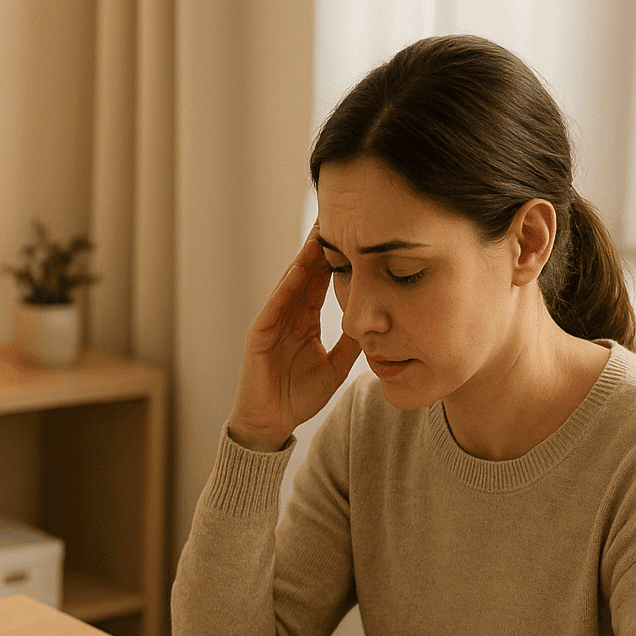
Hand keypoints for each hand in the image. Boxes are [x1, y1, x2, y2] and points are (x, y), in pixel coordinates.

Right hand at [227, 226, 361, 451]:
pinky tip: (300, 267)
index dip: (338, 256)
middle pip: (307, 272)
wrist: (271, 423)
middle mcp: (288, 315)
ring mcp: (272, 322)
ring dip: (305, 256)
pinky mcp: (260, 334)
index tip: (355, 231)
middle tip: (338, 213)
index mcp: (305, 320)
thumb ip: (351, 345)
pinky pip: (276, 305)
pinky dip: (288, 285)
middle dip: (321, 244)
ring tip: (320, 229)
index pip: (323, 281)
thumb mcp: (336, 367)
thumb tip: (375, 325)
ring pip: (292, 282)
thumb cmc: (297, 397)